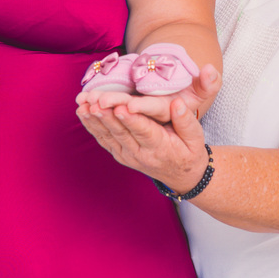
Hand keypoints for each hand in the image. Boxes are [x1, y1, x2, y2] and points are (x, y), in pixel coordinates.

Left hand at [77, 65, 219, 192]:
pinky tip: (82, 113)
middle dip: (107, 116)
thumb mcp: (196, 138)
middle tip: (95, 102)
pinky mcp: (120, 155)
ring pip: (109, 137)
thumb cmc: (190, 152)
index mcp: (161, 147)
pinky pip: (104, 140)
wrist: (182, 176)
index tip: (121, 107)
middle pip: (122, 133)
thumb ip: (186, 121)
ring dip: (94, 120)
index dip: (132, 119)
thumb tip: (177, 103)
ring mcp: (128, 156)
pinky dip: (92, 126)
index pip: (145, 131)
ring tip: (83, 105)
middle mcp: (141, 154)